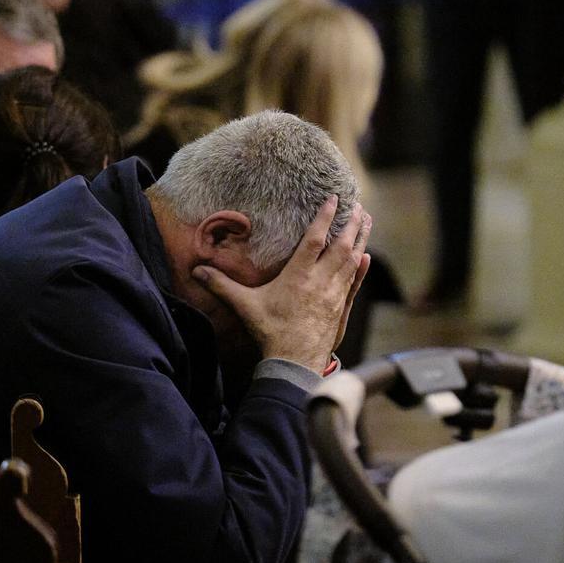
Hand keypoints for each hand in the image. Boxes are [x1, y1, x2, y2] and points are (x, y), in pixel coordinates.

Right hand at [192, 196, 371, 373]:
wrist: (295, 363)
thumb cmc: (271, 332)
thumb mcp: (244, 306)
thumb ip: (221, 286)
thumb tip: (196, 272)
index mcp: (298, 275)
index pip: (315, 239)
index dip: (324, 217)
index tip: (334, 199)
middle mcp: (320, 281)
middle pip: (341, 246)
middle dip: (351, 224)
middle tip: (358, 206)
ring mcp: (334, 294)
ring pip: (351, 261)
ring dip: (359, 240)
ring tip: (365, 222)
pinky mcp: (340, 308)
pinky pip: (354, 283)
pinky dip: (361, 268)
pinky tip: (366, 258)